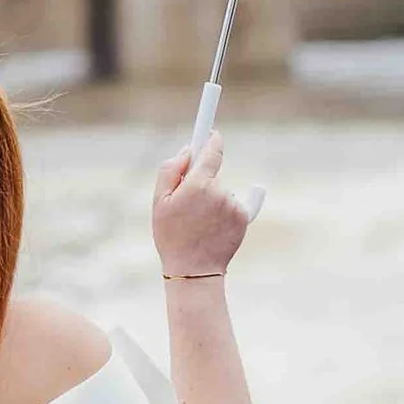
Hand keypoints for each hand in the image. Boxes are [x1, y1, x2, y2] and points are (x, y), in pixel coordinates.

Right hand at [152, 131, 253, 281]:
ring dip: (212, 199)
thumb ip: (170, 170)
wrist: (195, 270)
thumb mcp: (159, 202)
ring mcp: (234, 205)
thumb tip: (187, 151)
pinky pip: (234, 204)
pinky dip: (225, 210)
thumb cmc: (172, 236)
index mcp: (198, 184)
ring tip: (198, 223)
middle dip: (201, 181)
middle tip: (186, 204)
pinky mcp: (244, 217)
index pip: (211, 150)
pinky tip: (215, 226)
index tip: (212, 132)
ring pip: (222, 191)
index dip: (211, 139)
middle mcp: (220, 191)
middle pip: (212, 174)